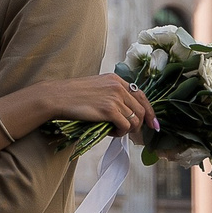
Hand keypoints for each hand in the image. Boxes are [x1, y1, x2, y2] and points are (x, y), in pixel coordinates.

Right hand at [38, 74, 155, 135]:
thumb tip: (125, 113)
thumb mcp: (97, 87)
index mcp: (116, 79)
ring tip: (115, 131)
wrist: (58, 96)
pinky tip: (110, 132)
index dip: (149, 111)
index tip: (153, 123)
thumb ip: (111, 95)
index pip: (141, 94)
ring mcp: (115, 97)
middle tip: (131, 132)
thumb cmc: (73, 95)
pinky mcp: (109, 110)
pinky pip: (125, 126)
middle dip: (140, 124)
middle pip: (141, 109)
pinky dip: (120, 133)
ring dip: (127, 130)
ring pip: (135, 119)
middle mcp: (118, 86)